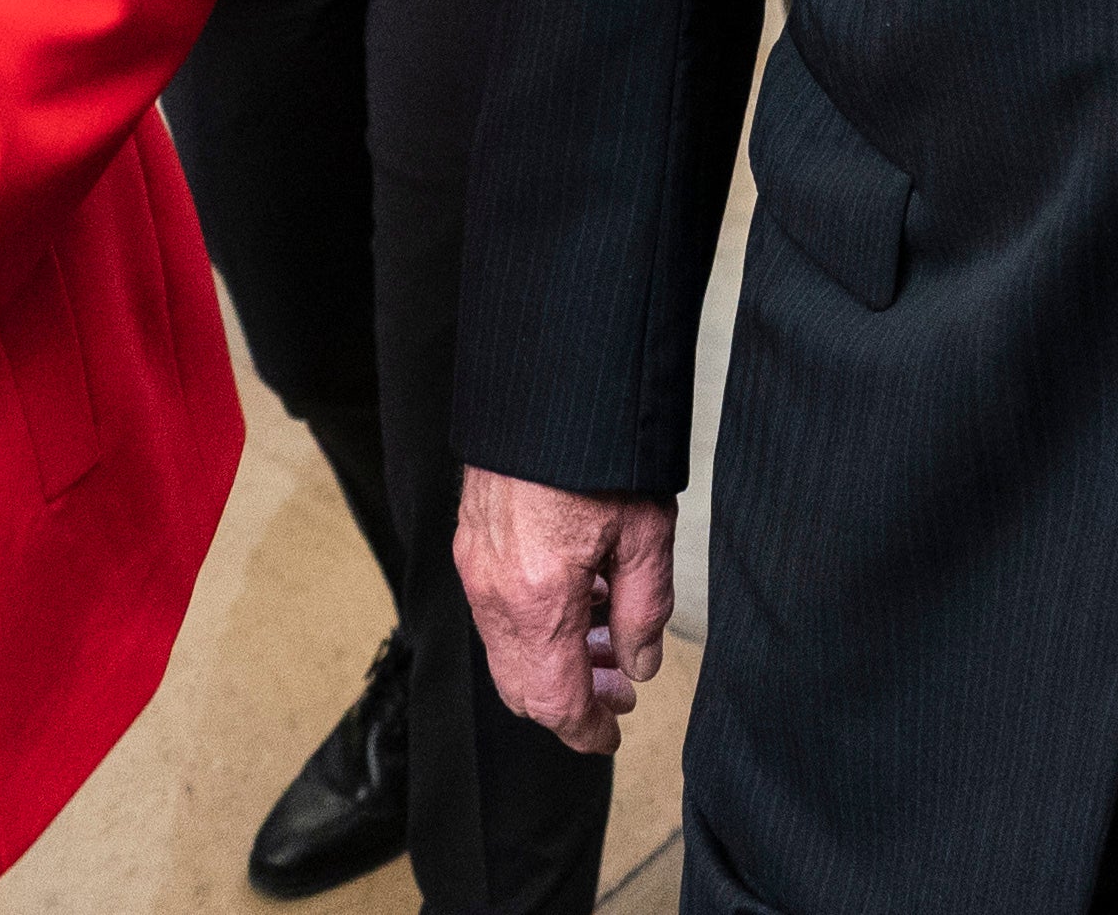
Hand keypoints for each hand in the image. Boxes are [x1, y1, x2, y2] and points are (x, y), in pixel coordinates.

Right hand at [455, 469, 671, 754]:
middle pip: (521, 687)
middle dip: (570, 701)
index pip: (554, 699)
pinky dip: (535, 625)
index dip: (585, 731)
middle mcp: (493, 588)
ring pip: (507, 650)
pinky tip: (581, 599)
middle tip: (619, 691)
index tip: (610, 736)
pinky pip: (497, 610)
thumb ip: (644, 611)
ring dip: (554, 661)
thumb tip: (637, 663)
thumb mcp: (646, 533)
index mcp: (538, 596)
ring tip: (609, 642)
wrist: (552, 381)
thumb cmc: (599, 448)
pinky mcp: (471, 541)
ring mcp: (475, 564)